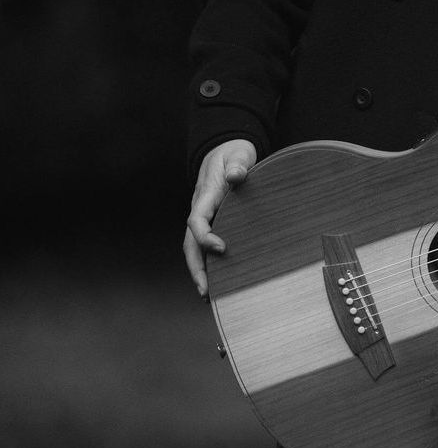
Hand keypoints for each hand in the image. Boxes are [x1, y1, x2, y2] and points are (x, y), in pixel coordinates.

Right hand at [183, 138, 257, 298]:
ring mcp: (206, 218)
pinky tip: (221, 280)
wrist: (226, 152)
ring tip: (210, 296)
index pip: (196, 220)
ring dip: (200, 272)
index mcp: (205, 195)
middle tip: (206, 291)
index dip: (205, 236)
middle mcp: (201, 210)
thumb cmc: (234, 153)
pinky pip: (206, 246)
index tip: (222, 248)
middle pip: (190, 243)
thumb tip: (237, 175)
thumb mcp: (238, 153)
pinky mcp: (214, 222)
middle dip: (196, 268)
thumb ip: (237, 164)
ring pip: (195, 249)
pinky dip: (209, 264)